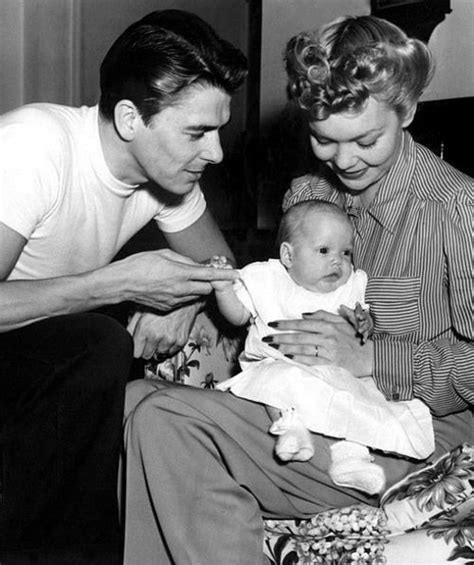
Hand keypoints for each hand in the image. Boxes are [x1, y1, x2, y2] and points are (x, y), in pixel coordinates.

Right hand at [116, 249, 238, 310]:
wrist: (122, 283)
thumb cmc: (140, 265)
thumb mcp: (164, 254)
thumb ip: (183, 260)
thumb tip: (195, 264)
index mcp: (180, 273)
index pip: (210, 275)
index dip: (225, 275)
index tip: (236, 274)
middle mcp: (180, 289)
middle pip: (207, 289)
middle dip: (210, 283)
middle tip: (205, 275)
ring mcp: (175, 300)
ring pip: (196, 296)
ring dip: (197, 289)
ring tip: (184, 280)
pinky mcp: (168, 307)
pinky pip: (184, 301)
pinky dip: (184, 294)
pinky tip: (173, 287)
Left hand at [127, 304, 199, 358]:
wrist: (184, 298)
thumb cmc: (162, 303)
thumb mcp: (141, 310)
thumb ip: (131, 325)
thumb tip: (125, 337)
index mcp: (144, 327)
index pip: (136, 353)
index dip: (137, 348)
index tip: (140, 344)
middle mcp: (157, 335)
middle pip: (146, 355)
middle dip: (147, 348)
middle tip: (150, 338)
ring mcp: (169, 339)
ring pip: (159, 355)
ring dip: (158, 348)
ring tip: (161, 335)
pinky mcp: (180, 341)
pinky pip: (171, 352)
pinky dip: (169, 347)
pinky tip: (169, 335)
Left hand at [264, 310, 372, 376]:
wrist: (370, 356)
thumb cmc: (354, 338)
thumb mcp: (341, 321)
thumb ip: (323, 315)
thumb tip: (304, 315)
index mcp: (329, 325)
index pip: (302, 323)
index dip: (286, 323)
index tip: (272, 323)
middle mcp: (327, 337)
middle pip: (299, 336)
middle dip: (280, 337)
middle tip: (266, 338)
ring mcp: (329, 351)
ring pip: (302, 348)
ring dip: (286, 347)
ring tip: (273, 347)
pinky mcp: (331, 364)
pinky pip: (311, 361)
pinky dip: (298, 359)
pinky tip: (287, 357)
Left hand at [339, 302, 373, 343]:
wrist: (370, 324)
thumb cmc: (359, 318)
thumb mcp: (353, 314)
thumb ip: (347, 310)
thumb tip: (340, 305)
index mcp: (361, 314)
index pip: (359, 310)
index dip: (358, 308)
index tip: (356, 305)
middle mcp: (365, 319)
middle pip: (364, 317)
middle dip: (362, 317)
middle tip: (358, 317)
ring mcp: (366, 326)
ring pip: (365, 327)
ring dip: (362, 329)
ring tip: (359, 331)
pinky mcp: (367, 332)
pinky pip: (366, 335)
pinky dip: (365, 338)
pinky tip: (363, 341)